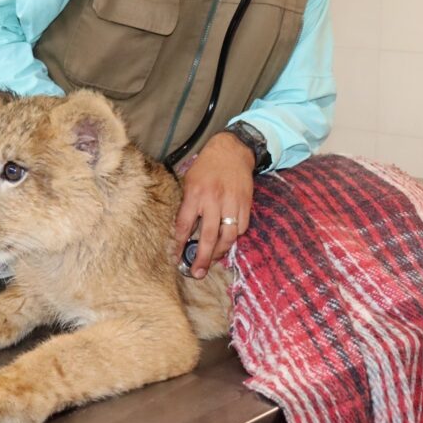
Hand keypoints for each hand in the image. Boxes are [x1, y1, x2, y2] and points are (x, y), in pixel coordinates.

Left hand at [172, 132, 254, 278]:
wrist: (232, 150)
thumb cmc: (207, 167)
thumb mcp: (190, 181)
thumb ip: (188, 205)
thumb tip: (185, 232)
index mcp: (195, 194)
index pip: (184, 225)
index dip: (180, 244)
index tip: (177, 258)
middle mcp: (213, 199)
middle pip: (207, 236)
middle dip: (202, 258)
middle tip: (198, 273)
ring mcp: (231, 202)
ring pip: (228, 236)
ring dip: (220, 252)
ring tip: (214, 260)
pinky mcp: (245, 203)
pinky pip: (241, 227)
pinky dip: (234, 236)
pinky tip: (227, 240)